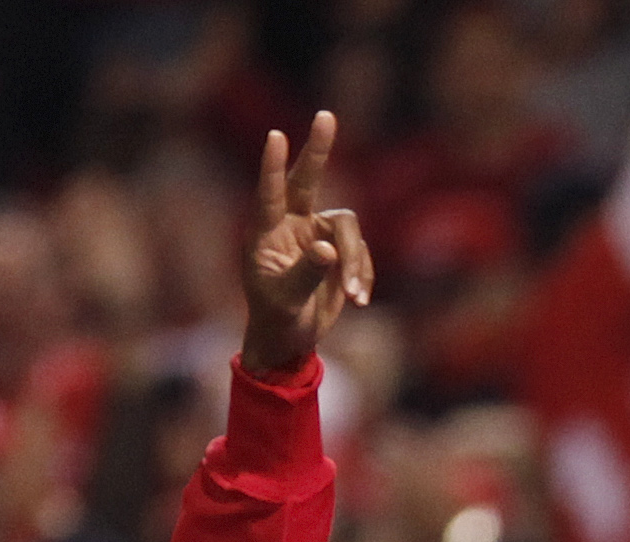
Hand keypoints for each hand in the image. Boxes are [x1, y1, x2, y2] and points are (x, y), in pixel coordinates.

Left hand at [236, 113, 373, 375]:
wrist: (289, 338)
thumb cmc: (276, 318)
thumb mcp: (286, 300)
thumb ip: (305, 272)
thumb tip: (328, 248)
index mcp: (266, 233)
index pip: (270, 194)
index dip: (274, 166)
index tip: (276, 136)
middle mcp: (291, 225)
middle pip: (308, 180)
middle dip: (318, 150)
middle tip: (326, 115)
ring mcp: (316, 235)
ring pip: (348, 231)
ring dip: (356, 263)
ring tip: (354, 297)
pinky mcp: (338, 251)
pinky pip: (360, 253)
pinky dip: (363, 276)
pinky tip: (359, 301)